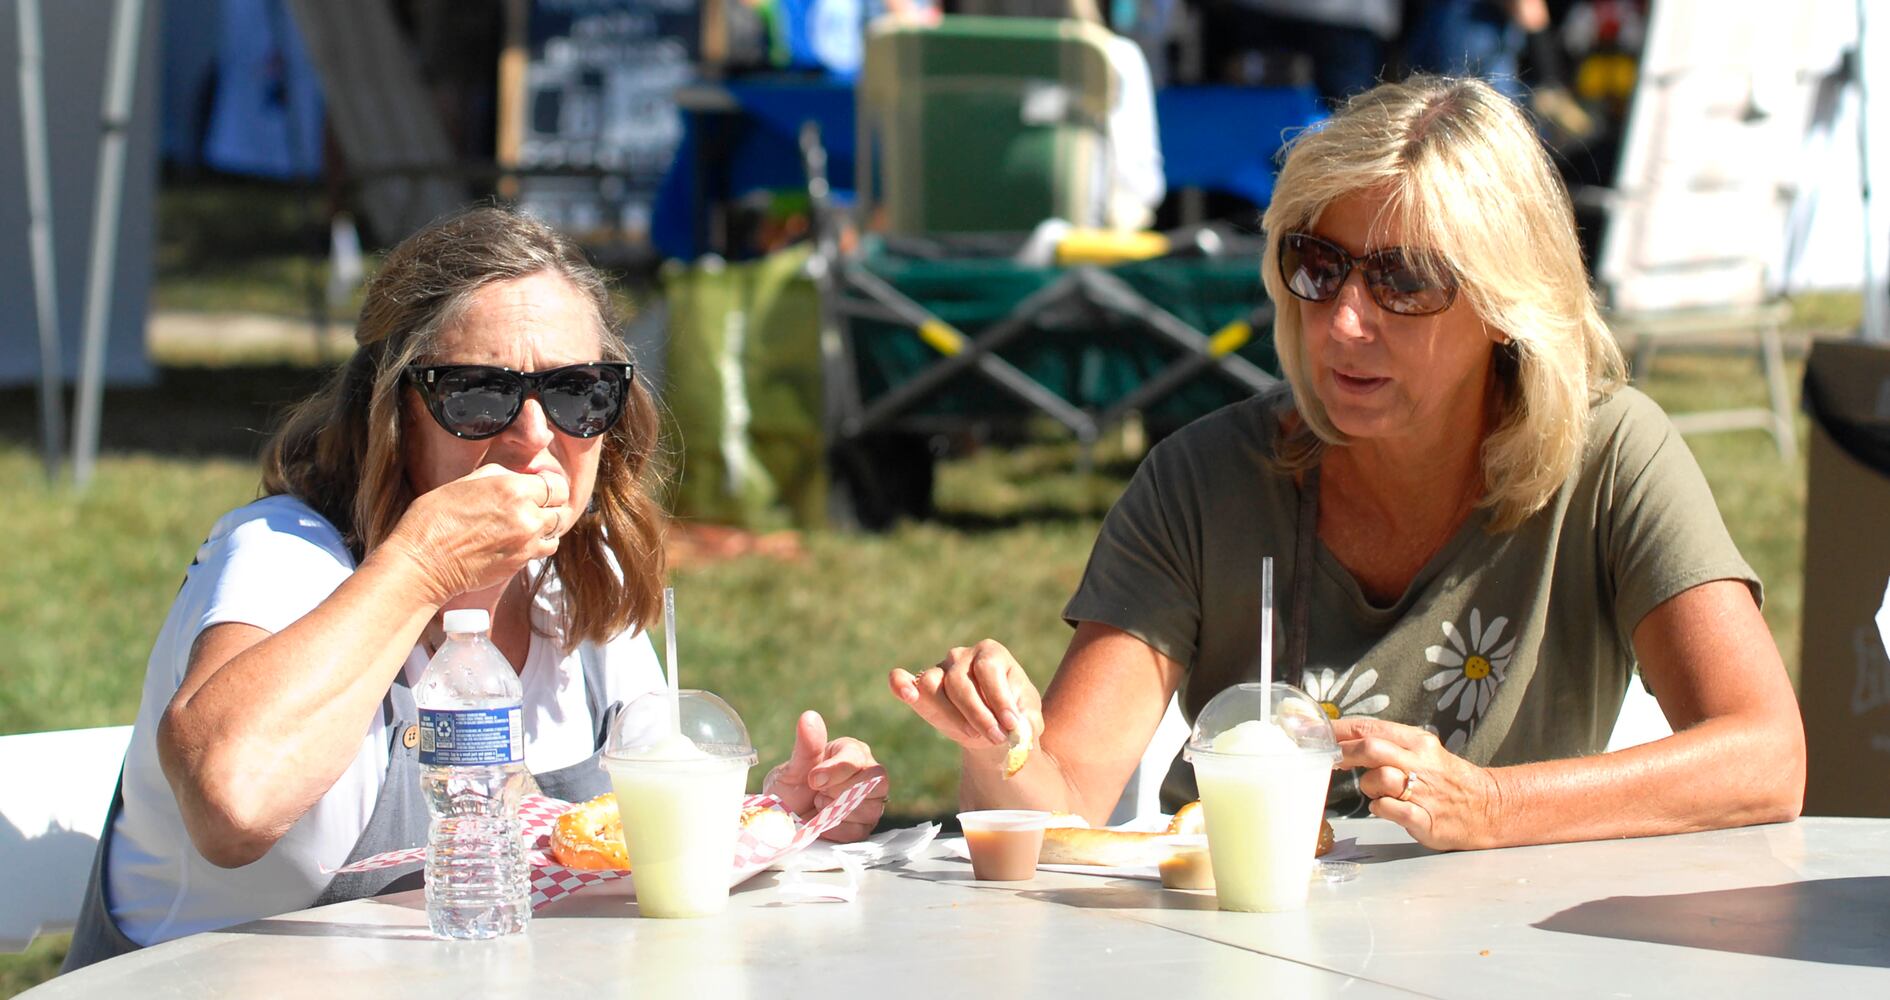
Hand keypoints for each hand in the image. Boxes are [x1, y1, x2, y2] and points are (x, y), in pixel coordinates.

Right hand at [378, 464, 568, 604]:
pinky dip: (538, 544)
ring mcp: (527, 543)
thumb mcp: (464, 482)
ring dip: (545, 526)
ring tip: (526, 523)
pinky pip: (544, 550)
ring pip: (555, 531)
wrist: (423, 562)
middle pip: (560, 508)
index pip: (557, 486)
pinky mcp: (521, 563)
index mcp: (514, 489)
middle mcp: (527, 516)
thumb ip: (499, 476)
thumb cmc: (434, 519)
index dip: (549, 485)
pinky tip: (520, 539)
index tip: (540, 486)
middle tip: (533, 504)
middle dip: (549, 505)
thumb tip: (519, 477)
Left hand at [763, 710, 888, 842]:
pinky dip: (837, 829)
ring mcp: (870, 801)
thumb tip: (809, 717)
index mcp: (851, 753)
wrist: (782, 822)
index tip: (813, 779)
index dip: (837, 770)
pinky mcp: (865, 826)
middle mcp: (867, 774)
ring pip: (872, 807)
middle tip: (817, 795)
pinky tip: (823, 823)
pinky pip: (860, 830)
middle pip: (876, 781)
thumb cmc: (789, 789)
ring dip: (838, 811)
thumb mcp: (792, 769)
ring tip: (818, 806)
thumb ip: (806, 746)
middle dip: (843, 792)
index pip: (858, 758)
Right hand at [888, 639, 1042, 750]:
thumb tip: (1016, 728)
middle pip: (959, 681)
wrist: (996, 731)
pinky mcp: (921, 688)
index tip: (1012, 725)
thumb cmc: (1014, 719)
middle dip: (978, 714)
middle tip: (996, 738)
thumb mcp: (1029, 720)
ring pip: (933, 686)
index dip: (999, 699)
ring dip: (952, 715)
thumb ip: (1026, 722)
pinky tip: (908, 694)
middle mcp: (962, 656)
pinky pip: (904, 679)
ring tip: (972, 735)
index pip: (988, 670)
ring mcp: (939, 670)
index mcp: (991, 653)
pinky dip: (901, 684)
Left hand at [1333, 717, 1504, 850]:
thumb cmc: (1444, 780)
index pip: (1370, 728)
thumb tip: (1343, 741)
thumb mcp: (1420, 752)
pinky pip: (1390, 809)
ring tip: (1380, 792)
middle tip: (1330, 760)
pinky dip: (1381, 808)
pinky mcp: (1426, 819)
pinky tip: (1389, 808)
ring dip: (1369, 786)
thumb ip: (1387, 746)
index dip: (1338, 729)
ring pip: (1378, 779)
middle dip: (1344, 753)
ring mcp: (1424, 791)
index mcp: (1417, 742)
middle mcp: (1420, 762)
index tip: (1313, 732)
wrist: (1487, 807)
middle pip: (1371, 748)